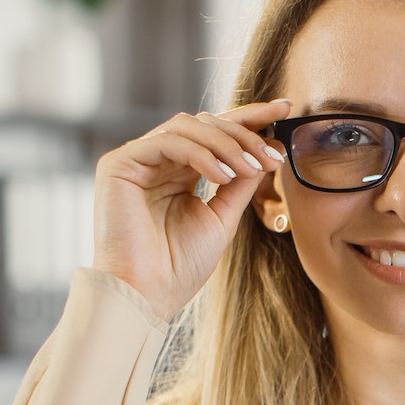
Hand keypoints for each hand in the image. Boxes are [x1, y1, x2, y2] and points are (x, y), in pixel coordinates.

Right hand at [91, 99, 290, 321]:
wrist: (145, 296)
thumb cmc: (179, 267)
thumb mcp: (222, 217)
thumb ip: (242, 181)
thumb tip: (271, 146)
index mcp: (177, 172)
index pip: (215, 134)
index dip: (249, 118)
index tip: (285, 108)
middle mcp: (155, 161)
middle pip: (203, 123)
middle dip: (243, 134)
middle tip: (272, 155)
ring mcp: (135, 160)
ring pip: (187, 126)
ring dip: (226, 144)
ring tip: (250, 169)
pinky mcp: (119, 164)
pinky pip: (167, 141)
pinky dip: (200, 154)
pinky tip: (222, 176)